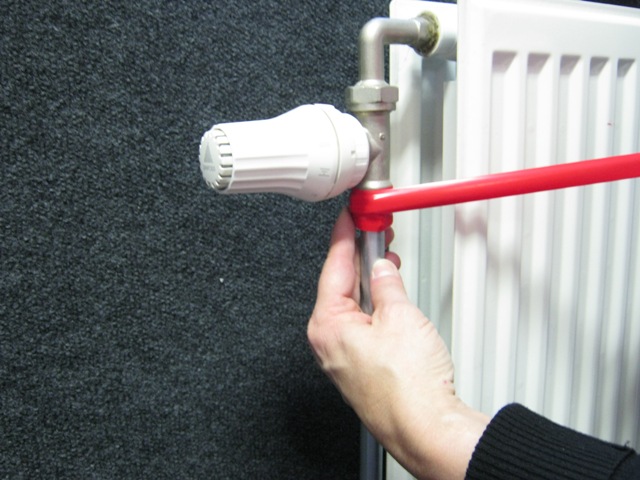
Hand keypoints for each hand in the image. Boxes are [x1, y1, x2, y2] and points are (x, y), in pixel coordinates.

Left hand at [307, 210, 487, 479]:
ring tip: (388, 261)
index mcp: (328, 325)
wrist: (426, 428)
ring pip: (353, 306)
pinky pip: (362, 326)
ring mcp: (343, 357)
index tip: (349, 217)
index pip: (334, 267)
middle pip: (341, 286)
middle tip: (375, 232)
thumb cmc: (408, 386)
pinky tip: (388, 297)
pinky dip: (375, 307)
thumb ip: (388, 284)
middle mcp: (329, 343)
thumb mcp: (401, 316)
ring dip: (370, 282)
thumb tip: (383, 267)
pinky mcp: (361, 367)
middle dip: (360, 257)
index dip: (344, 236)